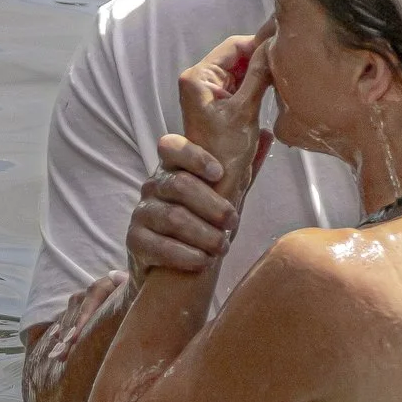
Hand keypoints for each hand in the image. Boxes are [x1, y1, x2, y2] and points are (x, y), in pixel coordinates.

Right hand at [127, 134, 239, 281]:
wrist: (171, 267)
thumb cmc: (201, 222)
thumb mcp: (222, 195)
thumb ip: (241, 169)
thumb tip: (266, 134)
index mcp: (172, 168)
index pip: (172, 147)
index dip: (195, 156)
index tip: (219, 173)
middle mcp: (153, 186)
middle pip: (180, 185)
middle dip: (213, 206)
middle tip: (233, 222)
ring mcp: (141, 213)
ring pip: (173, 217)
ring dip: (204, 234)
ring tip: (221, 247)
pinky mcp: (135, 241)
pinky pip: (159, 246)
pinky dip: (186, 255)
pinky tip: (203, 261)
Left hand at [173, 27, 272, 192]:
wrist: (216, 186)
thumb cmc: (225, 153)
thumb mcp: (244, 111)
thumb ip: (258, 75)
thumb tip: (272, 45)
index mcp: (198, 78)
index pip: (233, 47)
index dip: (259, 42)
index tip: (285, 40)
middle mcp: (200, 80)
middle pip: (236, 57)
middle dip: (262, 56)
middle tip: (291, 54)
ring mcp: (209, 93)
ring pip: (241, 70)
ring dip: (262, 70)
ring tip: (288, 69)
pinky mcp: (220, 105)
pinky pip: (241, 85)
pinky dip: (258, 83)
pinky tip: (276, 84)